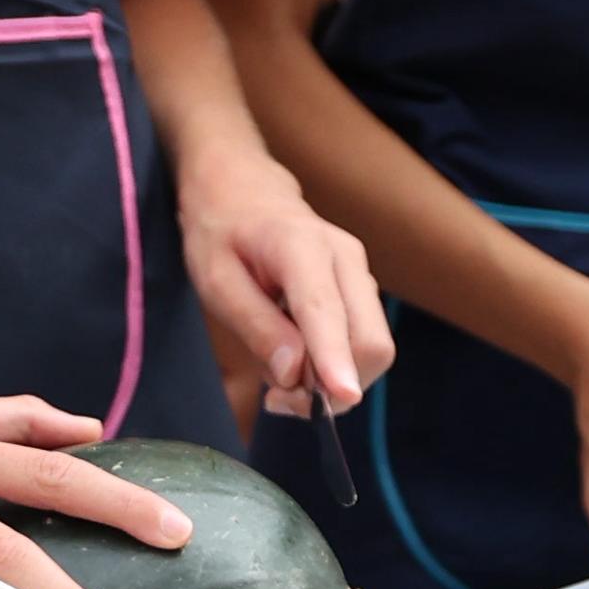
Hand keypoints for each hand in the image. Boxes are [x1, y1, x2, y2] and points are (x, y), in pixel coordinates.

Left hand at [176, 139, 390, 422]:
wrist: (243, 189)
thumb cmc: (222, 232)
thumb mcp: (216, 280)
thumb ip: (256, 326)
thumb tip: (293, 375)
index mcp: (301, 248)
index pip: (326, 312)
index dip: (335, 360)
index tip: (342, 397)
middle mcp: (345, 258)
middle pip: (370, 341)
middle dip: (335, 388)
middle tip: (280, 399)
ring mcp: (359, 273)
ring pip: (372, 348)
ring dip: (334, 382)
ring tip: (281, 381)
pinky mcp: (360, 289)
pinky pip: (363, 342)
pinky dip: (335, 367)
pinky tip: (298, 362)